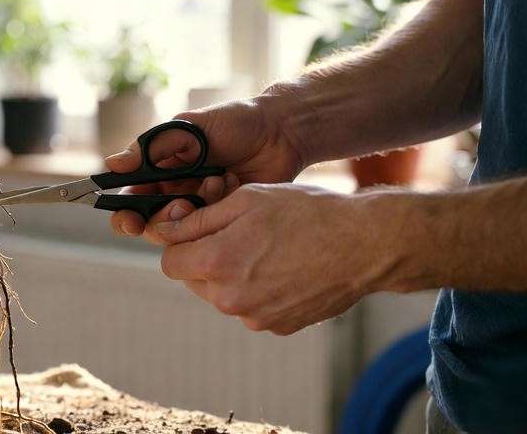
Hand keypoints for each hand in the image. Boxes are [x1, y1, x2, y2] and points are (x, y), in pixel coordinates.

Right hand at [107, 94, 306, 239]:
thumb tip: (111, 164)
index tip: (130, 220)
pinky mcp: (226, 219)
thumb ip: (150, 149)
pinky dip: (219, 206)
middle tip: (181, 206)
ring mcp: (202, 208)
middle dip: (162, 220)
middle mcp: (176, 193)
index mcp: (159, 172)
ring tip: (216, 181)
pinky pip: (212, 228)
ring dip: (195, 209)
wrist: (281, 131)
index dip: (124, 215)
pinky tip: (232, 183)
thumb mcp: (188, 128)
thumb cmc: (232, 122)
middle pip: (152, 224)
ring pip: (182, 231)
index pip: (130, 200)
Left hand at [153, 182, 392, 334]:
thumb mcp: (246, 200)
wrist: (364, 245)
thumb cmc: (305, 212)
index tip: (198, 229)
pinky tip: (283, 268)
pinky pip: (250, 307)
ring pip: (222, 294)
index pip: (170, 263)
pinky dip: (257, 290)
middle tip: (237, 234)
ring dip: (231, 274)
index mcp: (217, 263)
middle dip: (205, 258)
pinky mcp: (277, 326)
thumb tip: (162, 230)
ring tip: (266, 249)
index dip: (180, 243)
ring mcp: (255, 317)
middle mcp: (231, 299)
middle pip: (194, 280)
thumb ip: (198, 219)